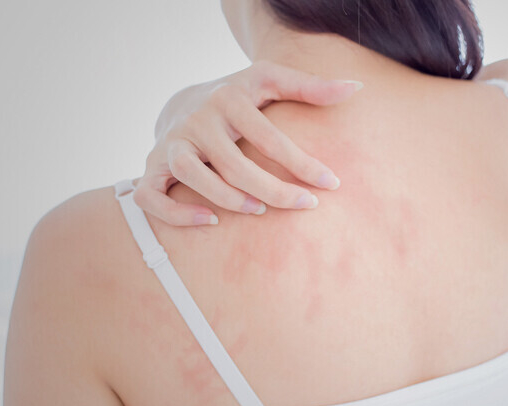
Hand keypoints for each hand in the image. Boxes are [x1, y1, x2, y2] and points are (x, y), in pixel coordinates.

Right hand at [133, 61, 362, 224]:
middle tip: (306, 206)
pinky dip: (176, 213)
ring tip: (259, 211)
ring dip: (227, 198)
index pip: (269, 136)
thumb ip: (310, 87)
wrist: (182, 101)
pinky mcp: (151, 167)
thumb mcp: (269, 81)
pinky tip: (210, 222)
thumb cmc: (238, 97)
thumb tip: (356, 88)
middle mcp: (197, 120)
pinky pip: (151, 196)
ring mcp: (171, 144)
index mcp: (229, 98)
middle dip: (274, 189)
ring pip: (192, 175)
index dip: (302, 163)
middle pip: (234, 163)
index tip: (331, 183)